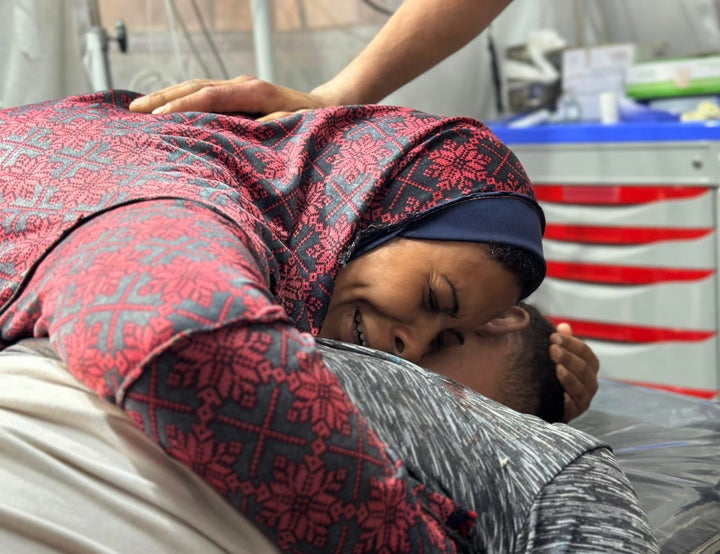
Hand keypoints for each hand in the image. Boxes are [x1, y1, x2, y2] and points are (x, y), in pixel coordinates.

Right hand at [128, 75, 323, 120]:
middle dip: (164, 98)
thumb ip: (278, 125)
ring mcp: (237, 86)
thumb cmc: (314, 122)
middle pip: (195, 85)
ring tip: (138, 109)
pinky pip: (201, 93)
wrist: (324, 107)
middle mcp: (242, 83)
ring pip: (194, 86)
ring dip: (166, 96)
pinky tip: (161, 109)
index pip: (211, 95)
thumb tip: (257, 125)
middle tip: (134, 111)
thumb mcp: (301, 126)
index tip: (161, 118)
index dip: (184, 106)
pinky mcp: (234, 92)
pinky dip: (178, 99)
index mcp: (255, 91)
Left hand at [549, 323, 598, 421]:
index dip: (571, 343)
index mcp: (589, 367)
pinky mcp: (573, 413)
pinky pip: (573, 408)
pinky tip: (561, 395)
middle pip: (584, 368)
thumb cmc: (553, 374)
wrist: (544, 402)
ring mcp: (583, 400)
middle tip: (552, 349)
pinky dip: (568, 402)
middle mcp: (590, 383)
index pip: (586, 352)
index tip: (553, 337)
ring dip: (569, 377)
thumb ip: (562, 342)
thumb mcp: (557, 357)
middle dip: (568, 357)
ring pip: (580, 387)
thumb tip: (563, 326)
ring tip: (557, 368)